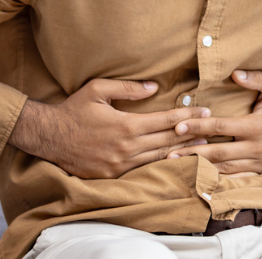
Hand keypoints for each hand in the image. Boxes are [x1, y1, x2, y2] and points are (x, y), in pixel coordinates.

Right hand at [8, 78, 210, 178]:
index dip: (188, 116)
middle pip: (167, 140)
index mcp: (126, 125)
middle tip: (212, 129)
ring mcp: (120, 164)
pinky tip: (174, 159)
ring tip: (202, 146)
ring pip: (158, 157)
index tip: (206, 111)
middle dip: (192, 134)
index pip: (165, 121)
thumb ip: (127, 88)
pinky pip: (143, 169)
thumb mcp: (98, 90)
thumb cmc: (74, 110)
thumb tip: (154, 86)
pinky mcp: (113, 175)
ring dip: (182, 151)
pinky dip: (161, 163)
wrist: (48, 137)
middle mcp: (126, 147)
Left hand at [167, 70, 261, 175]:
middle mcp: (257, 147)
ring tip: (176, 166)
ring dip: (199, 168)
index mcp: (257, 126)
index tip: (178, 126)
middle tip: (168, 153)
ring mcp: (258, 163)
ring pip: (223, 169)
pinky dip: (215, 179)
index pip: (221, 126)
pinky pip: (234, 178)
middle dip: (192, 152)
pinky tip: (198, 177)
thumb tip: (234, 73)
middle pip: (218, 152)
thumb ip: (256, 78)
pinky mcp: (259, 172)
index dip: (199, 126)